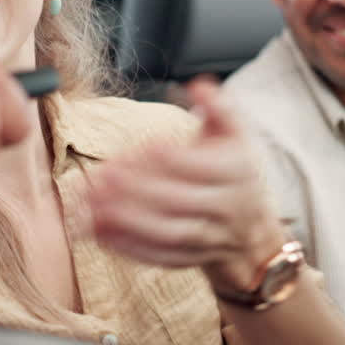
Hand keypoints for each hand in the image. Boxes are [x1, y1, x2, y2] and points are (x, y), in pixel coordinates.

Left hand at [88, 77, 285, 290]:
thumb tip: (199, 85)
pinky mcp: (192, 259)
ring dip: (127, 221)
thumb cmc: (233, 170)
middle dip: (137, 190)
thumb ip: (218, 107)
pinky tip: (99, 231)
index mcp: (237, 172)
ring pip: (169, 233)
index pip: (198, 166)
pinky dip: (128, 247)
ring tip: (93, 205)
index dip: (162, 157)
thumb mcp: (235, 134)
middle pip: (179, 201)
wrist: (251, 229)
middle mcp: (227, 208)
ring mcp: (210, 238)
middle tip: (101, 177)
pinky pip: (160, 257)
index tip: (132, 149)